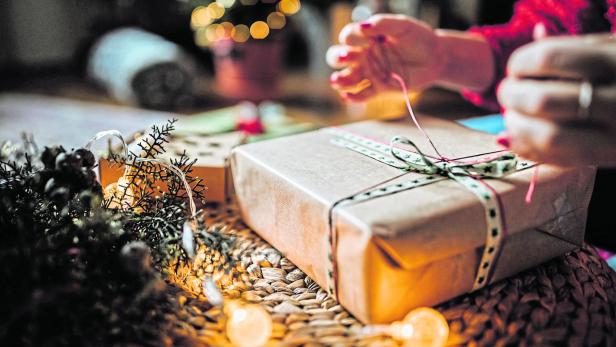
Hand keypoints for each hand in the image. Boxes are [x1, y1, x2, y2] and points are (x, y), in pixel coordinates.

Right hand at [326, 14, 444, 101]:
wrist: (435, 58)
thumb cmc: (418, 38)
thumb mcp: (402, 26)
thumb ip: (383, 24)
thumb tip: (363, 26)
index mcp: (366, 38)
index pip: (348, 36)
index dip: (352, 37)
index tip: (367, 37)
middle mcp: (364, 55)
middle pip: (338, 57)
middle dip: (338, 57)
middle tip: (347, 57)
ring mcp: (369, 72)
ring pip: (346, 78)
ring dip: (339, 80)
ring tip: (336, 81)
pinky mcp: (378, 88)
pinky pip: (361, 95)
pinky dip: (352, 97)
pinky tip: (347, 96)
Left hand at [498, 34, 615, 165]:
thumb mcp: (613, 51)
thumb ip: (575, 47)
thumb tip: (536, 33)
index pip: (549, 58)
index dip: (521, 63)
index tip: (516, 67)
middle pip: (543, 100)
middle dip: (512, 96)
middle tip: (507, 93)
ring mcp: (614, 134)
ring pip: (548, 136)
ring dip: (516, 126)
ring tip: (512, 116)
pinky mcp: (606, 159)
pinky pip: (557, 159)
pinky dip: (528, 148)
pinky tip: (519, 135)